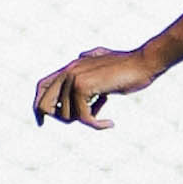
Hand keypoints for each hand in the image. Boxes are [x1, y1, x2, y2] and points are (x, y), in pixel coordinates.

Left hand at [34, 45, 158, 129]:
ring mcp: (74, 78)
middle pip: (45, 104)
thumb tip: (80, 58)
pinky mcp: (83, 87)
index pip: (42, 86)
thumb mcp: (104, 62)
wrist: (144, 62)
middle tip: (85, 120)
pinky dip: (96, 125)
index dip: (37, 105)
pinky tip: (109, 123)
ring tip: (103, 113)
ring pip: (66, 115)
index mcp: (71, 67)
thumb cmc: (129, 66)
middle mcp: (68, 71)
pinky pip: (83, 117)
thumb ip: (89, 62)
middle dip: (61, 118)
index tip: (41, 121)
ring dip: (87, 120)